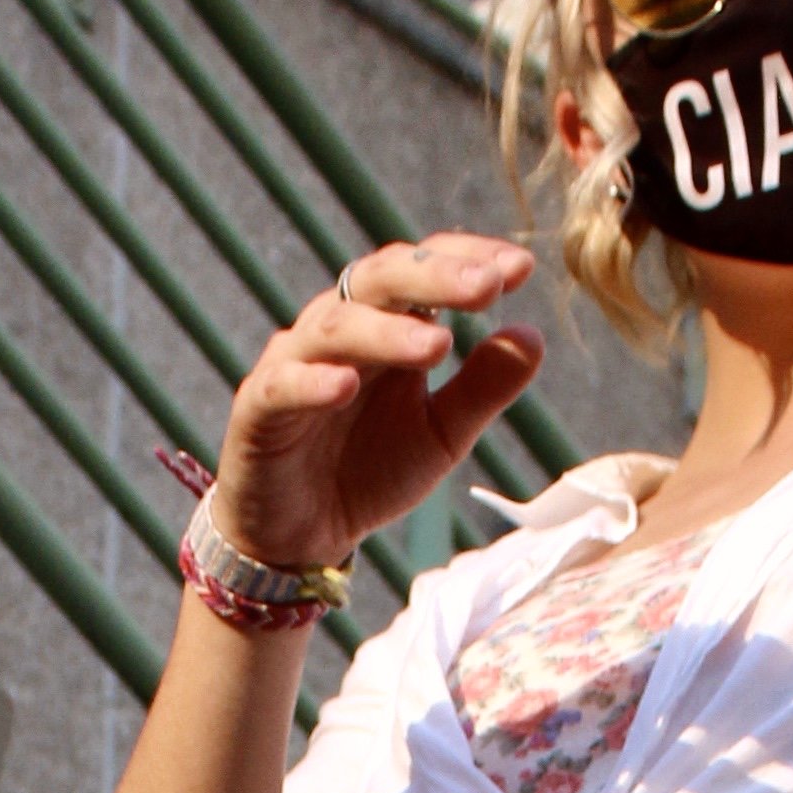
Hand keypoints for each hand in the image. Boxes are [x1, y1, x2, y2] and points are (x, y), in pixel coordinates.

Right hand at [207, 234, 542, 575]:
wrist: (302, 533)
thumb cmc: (370, 470)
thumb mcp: (443, 434)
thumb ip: (484, 387)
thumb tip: (534, 333)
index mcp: (385, 323)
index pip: (423, 267)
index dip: (468, 259)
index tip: (521, 270)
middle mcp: (339, 328)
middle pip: (381, 279)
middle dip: (436, 277)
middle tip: (487, 286)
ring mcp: (295, 363)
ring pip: (335, 326)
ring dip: (387, 331)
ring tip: (438, 345)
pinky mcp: (258, 409)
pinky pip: (284, 386)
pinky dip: (313, 382)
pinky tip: (346, 386)